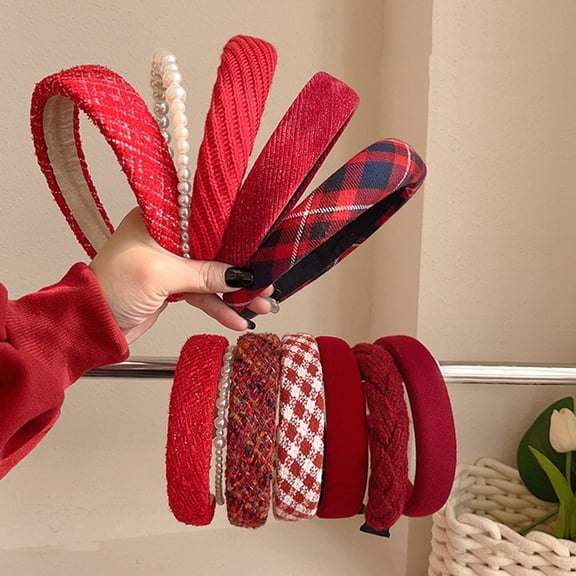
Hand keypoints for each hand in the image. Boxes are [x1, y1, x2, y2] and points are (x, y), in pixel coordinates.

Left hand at [89, 208, 273, 343]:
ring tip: (261, 305)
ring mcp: (171, 262)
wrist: (91, 323)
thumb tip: (240, 276)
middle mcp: (167, 236)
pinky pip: (203, 293)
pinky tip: (238, 318)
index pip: (206, 217)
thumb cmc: (111, 287)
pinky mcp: (173, 286)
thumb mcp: (161, 275)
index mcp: (159, 218)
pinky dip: (220, 306)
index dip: (235, 230)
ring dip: (236, 292)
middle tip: (265, 281)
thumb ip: (203, 273)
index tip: (259, 242)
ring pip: (212, 274)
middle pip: (215, 248)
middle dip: (241, 267)